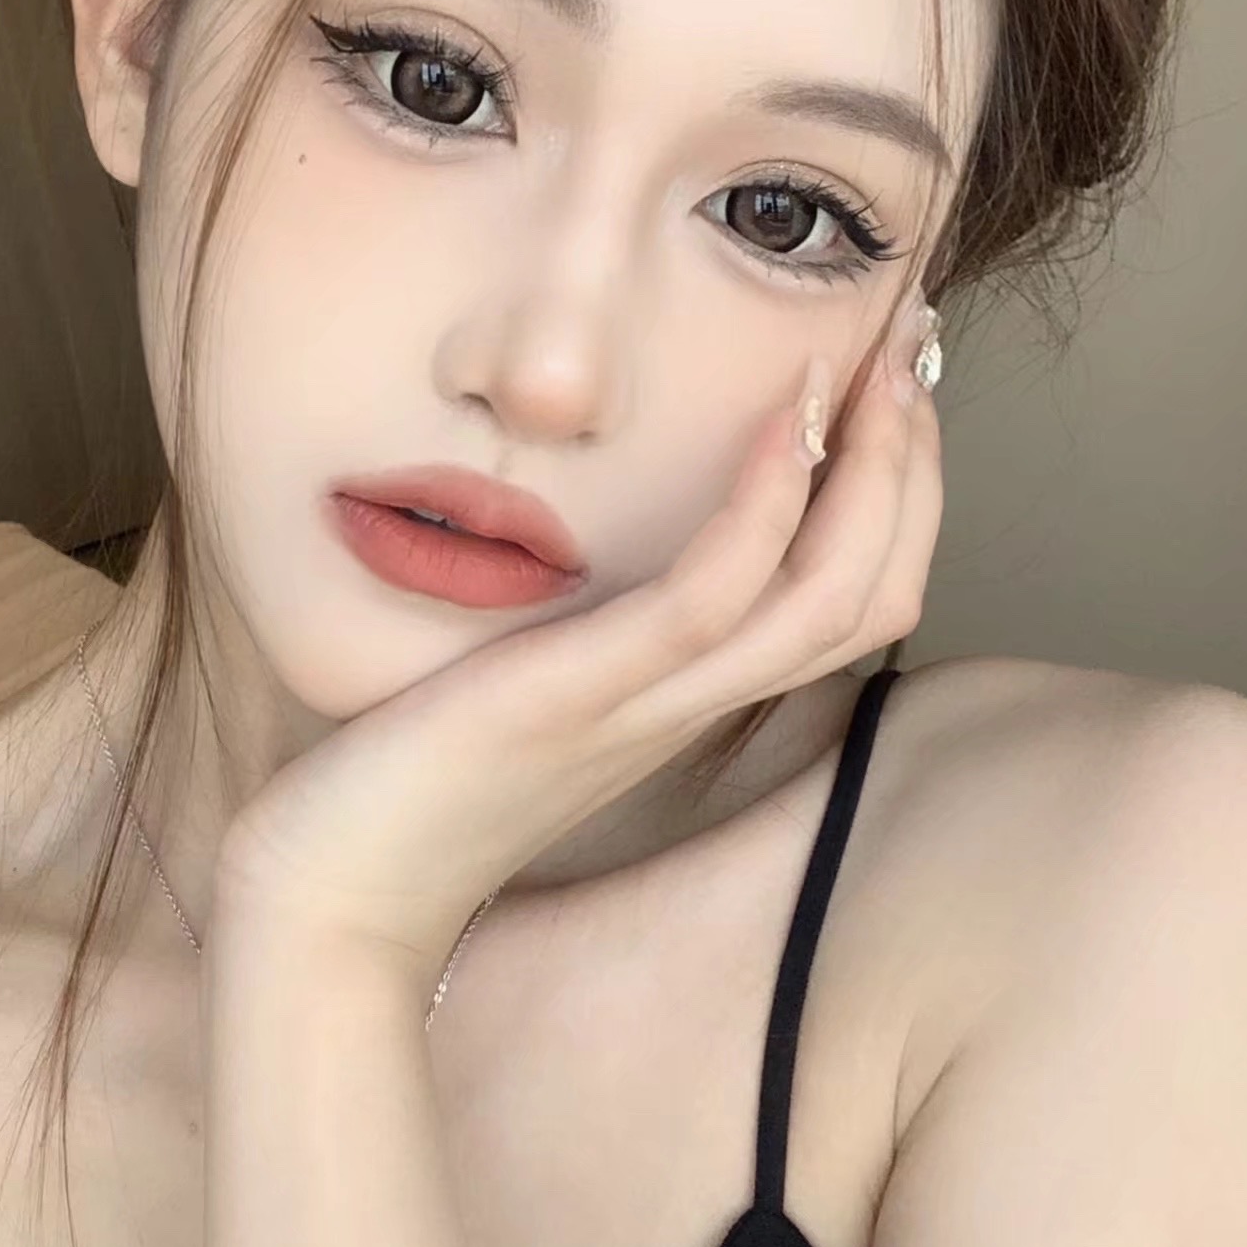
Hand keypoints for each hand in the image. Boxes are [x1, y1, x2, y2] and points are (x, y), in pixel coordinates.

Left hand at [215, 315, 942, 999]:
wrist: (330, 900)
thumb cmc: (403, 785)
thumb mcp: (515, 684)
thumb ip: (572, 625)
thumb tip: (576, 529)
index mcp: (681, 698)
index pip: (851, 600)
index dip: (896, 491)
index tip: (889, 379)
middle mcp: (687, 706)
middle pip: (874, 594)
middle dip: (913, 462)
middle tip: (916, 346)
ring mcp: (642, 708)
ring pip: (831, 600)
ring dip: (876, 472)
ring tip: (880, 366)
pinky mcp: (577, 699)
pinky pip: (711, 602)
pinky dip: (765, 508)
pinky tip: (781, 422)